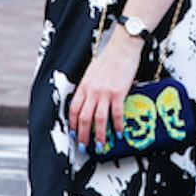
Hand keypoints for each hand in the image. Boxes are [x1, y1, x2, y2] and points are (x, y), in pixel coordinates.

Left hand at [70, 29, 143, 149]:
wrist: (123, 48)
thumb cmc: (110, 58)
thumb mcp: (93, 72)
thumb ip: (89, 86)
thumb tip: (90, 99)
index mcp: (84, 86)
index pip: (73, 109)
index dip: (72, 124)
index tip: (73, 134)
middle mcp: (92, 91)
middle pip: (83, 118)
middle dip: (82, 135)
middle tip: (84, 147)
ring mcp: (104, 93)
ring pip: (98, 120)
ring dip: (99, 136)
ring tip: (100, 146)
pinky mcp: (118, 93)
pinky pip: (116, 114)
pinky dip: (117, 126)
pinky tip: (119, 134)